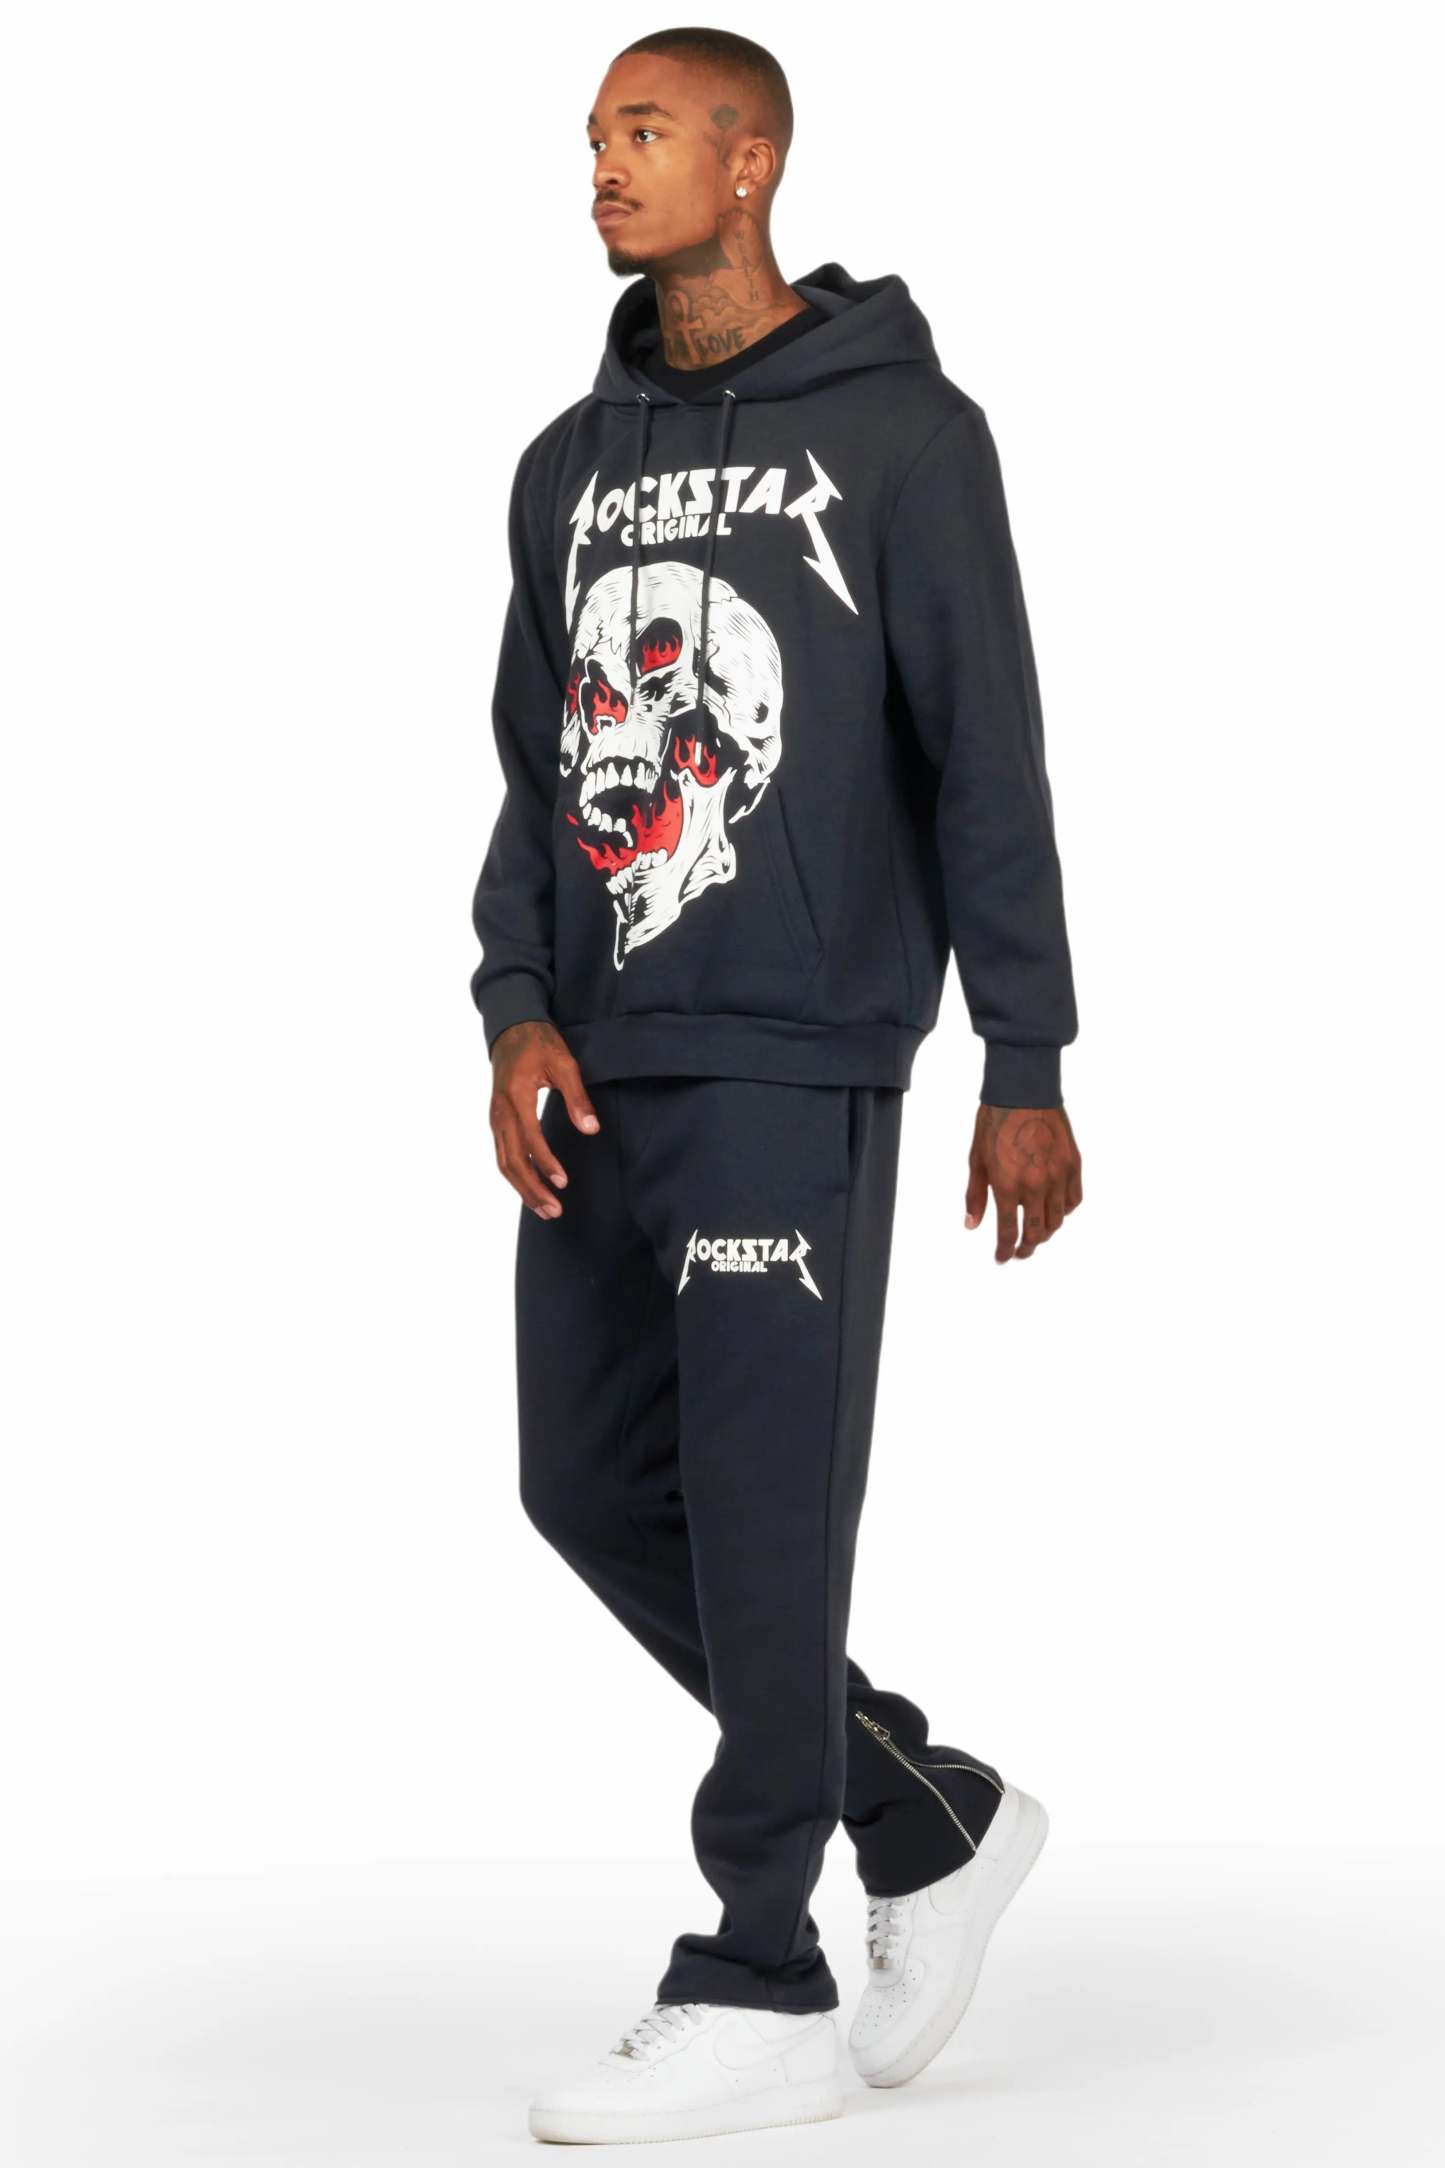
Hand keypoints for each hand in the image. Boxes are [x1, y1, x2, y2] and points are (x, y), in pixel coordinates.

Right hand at [489, 1019, 598, 1218]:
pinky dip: (516, 1177)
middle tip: (555, 1211)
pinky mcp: (497, 1122)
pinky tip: (531, 1190)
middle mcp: (500, 1112)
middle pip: (512, 1160)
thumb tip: (591, 1129)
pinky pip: (503, 1155)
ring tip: (546, 1210)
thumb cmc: (539, 1044)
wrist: (511, 1028)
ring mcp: (495, 1118)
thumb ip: (577, 1097)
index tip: (563, 1182)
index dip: (546, 1163)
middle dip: (532, 1189)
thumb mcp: (564, 1063)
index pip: (530, 1139)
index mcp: (516, 1097)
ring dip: (523, 1189)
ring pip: (504, 1163)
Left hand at [966, 1105, 1082, 1262]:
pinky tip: (1054, 1211)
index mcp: (1007, 1185)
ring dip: (1046, 1232)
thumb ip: (976, 1195)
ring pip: (1057, 1220)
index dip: (1005, 1251)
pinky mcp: (1073, 1165)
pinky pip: (1074, 1200)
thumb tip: (972, 1225)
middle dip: (1027, 1248)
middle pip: (1036, 1233)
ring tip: (1036, 1234)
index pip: (1009, 1233)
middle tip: (1020, 1252)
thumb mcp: (976, 1159)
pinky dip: (1064, 1211)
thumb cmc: (995, 1122)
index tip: (1002, 1258)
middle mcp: (1036, 1186)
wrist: (1024, 1091)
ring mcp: (1058, 1176)